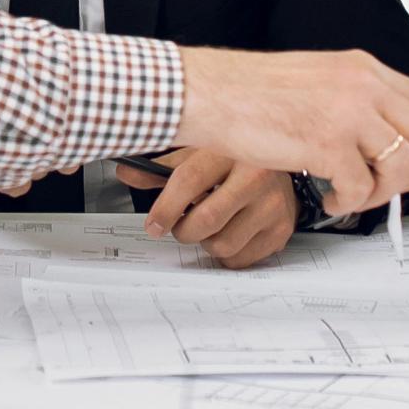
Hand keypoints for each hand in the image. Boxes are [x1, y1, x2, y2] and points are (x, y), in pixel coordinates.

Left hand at [117, 149, 301, 267]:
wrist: (282, 170)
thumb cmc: (234, 162)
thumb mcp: (198, 155)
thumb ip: (161, 169)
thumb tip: (126, 173)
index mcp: (231, 150)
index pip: (189, 181)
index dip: (165, 208)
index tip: (153, 224)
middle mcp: (257, 175)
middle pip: (206, 220)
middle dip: (184, 230)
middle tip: (182, 225)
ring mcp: (273, 205)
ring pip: (221, 244)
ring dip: (207, 242)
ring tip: (212, 224)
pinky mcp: (281, 230)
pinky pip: (240, 259)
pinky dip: (228, 253)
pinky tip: (232, 231)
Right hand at [174, 46, 408, 220]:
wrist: (209, 93)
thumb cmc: (250, 92)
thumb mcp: (319, 81)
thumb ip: (357, 101)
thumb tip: (387, 139)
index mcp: (363, 68)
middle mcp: (363, 85)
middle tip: (384, 186)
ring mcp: (348, 113)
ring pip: (402, 166)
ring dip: (380, 191)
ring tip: (350, 191)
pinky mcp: (328, 143)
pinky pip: (361, 188)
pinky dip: (348, 202)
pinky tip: (327, 195)